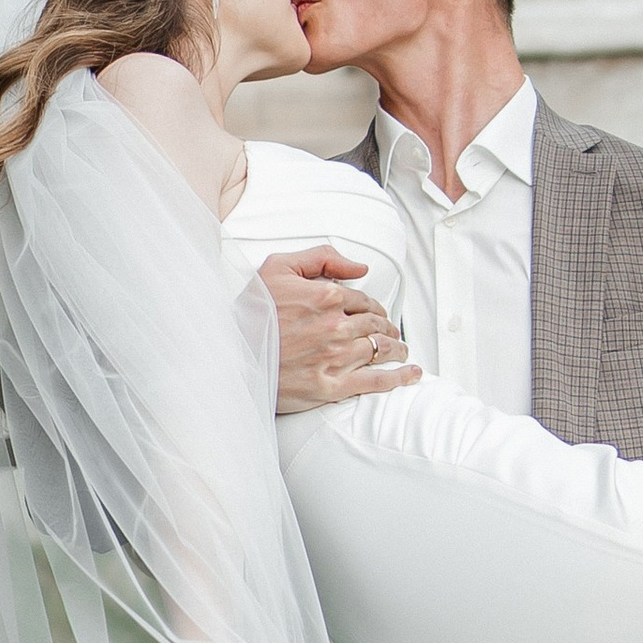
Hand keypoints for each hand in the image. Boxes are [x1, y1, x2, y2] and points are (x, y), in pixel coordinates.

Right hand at [262, 248, 420, 414]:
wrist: (230, 352)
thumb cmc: (252, 310)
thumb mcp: (279, 267)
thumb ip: (323, 257)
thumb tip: (360, 267)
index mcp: (326, 296)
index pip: (364, 300)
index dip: (373, 306)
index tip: (375, 313)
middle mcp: (335, 326)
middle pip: (376, 325)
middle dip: (386, 327)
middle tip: (389, 332)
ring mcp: (335, 357)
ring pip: (381, 350)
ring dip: (396, 348)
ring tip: (400, 350)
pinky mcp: (331, 385)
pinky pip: (376, 381)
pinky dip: (399, 377)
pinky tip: (411, 373)